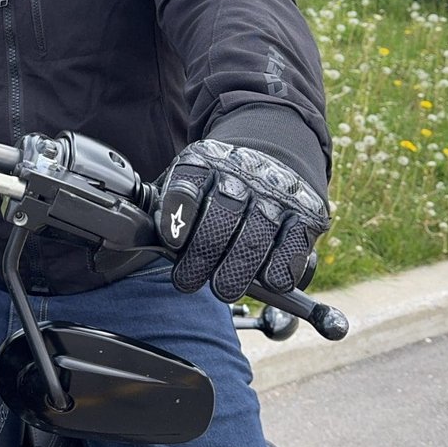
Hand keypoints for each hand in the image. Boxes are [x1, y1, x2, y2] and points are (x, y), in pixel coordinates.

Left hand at [155, 141, 328, 301]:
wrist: (272, 157)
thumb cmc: (217, 185)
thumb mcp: (186, 182)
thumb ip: (166, 207)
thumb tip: (140, 238)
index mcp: (205, 162)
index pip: (188, 189)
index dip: (179, 218)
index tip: (172, 243)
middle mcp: (243, 174)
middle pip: (222, 220)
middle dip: (202, 257)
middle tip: (188, 280)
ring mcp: (276, 194)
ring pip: (255, 240)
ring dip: (236, 272)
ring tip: (222, 288)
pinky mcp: (307, 214)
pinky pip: (292, 249)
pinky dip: (278, 271)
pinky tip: (266, 280)